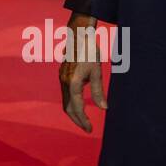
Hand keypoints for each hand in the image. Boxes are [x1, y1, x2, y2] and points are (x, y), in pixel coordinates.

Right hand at [59, 11, 107, 131]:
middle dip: (77, 120)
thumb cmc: (90, 52)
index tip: (90, 129)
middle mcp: (64, 82)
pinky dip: (71, 103)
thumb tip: (103, 108)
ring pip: (65, 101)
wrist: (78, 36)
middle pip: (68, 107)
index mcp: (73, 83)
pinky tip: (80, 104)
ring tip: (84, 119)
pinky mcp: (63, 75)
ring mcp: (62, 78)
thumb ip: (98, 91)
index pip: (77, 108)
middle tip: (87, 128)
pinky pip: (65, 94)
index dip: (83, 121)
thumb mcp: (97, 72)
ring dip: (73, 112)